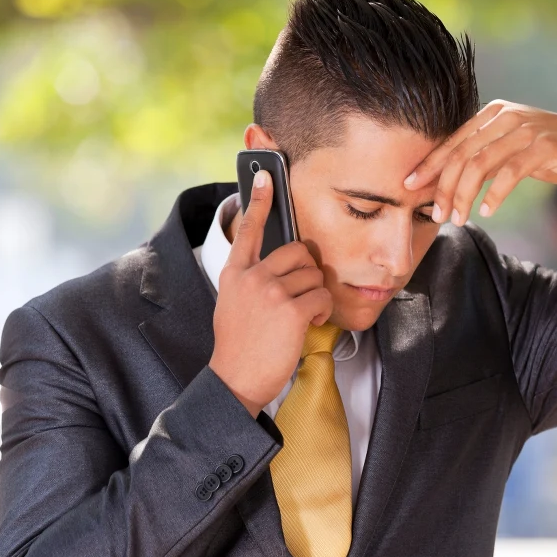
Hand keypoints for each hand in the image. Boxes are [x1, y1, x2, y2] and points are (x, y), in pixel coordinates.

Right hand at [209, 170, 333, 417]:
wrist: (235, 380)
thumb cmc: (240, 347)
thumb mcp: (234, 304)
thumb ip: (252, 281)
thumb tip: (282, 267)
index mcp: (235, 274)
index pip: (247, 230)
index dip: (259, 201)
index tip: (265, 175)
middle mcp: (251, 277)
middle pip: (297, 251)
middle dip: (308, 273)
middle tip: (301, 296)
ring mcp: (270, 292)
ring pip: (314, 275)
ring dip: (317, 296)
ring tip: (302, 317)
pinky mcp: (290, 310)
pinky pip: (322, 295)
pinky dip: (323, 310)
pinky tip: (310, 323)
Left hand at [402, 100, 556, 224]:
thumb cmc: (550, 153)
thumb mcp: (511, 151)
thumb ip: (483, 159)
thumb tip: (445, 183)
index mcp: (492, 114)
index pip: (452, 141)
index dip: (428, 166)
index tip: (408, 188)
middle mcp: (505, 116)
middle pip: (461, 154)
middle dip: (443, 187)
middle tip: (436, 216)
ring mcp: (525, 128)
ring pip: (480, 164)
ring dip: (463, 195)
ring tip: (457, 219)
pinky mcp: (544, 145)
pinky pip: (509, 172)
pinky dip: (493, 195)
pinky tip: (486, 211)